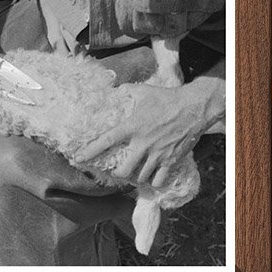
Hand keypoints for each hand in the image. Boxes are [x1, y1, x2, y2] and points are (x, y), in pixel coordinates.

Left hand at [72, 79, 220, 187]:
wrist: (193, 108)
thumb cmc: (166, 99)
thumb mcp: (142, 91)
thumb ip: (125, 91)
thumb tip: (112, 89)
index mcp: (132, 126)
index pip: (106, 141)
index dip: (90, 151)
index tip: (78, 159)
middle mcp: (142, 143)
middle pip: (123, 170)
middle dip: (117, 174)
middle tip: (117, 171)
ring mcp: (157, 154)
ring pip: (140, 177)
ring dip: (135, 178)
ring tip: (134, 174)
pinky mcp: (171, 160)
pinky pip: (159, 180)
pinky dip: (154, 182)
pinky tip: (152, 178)